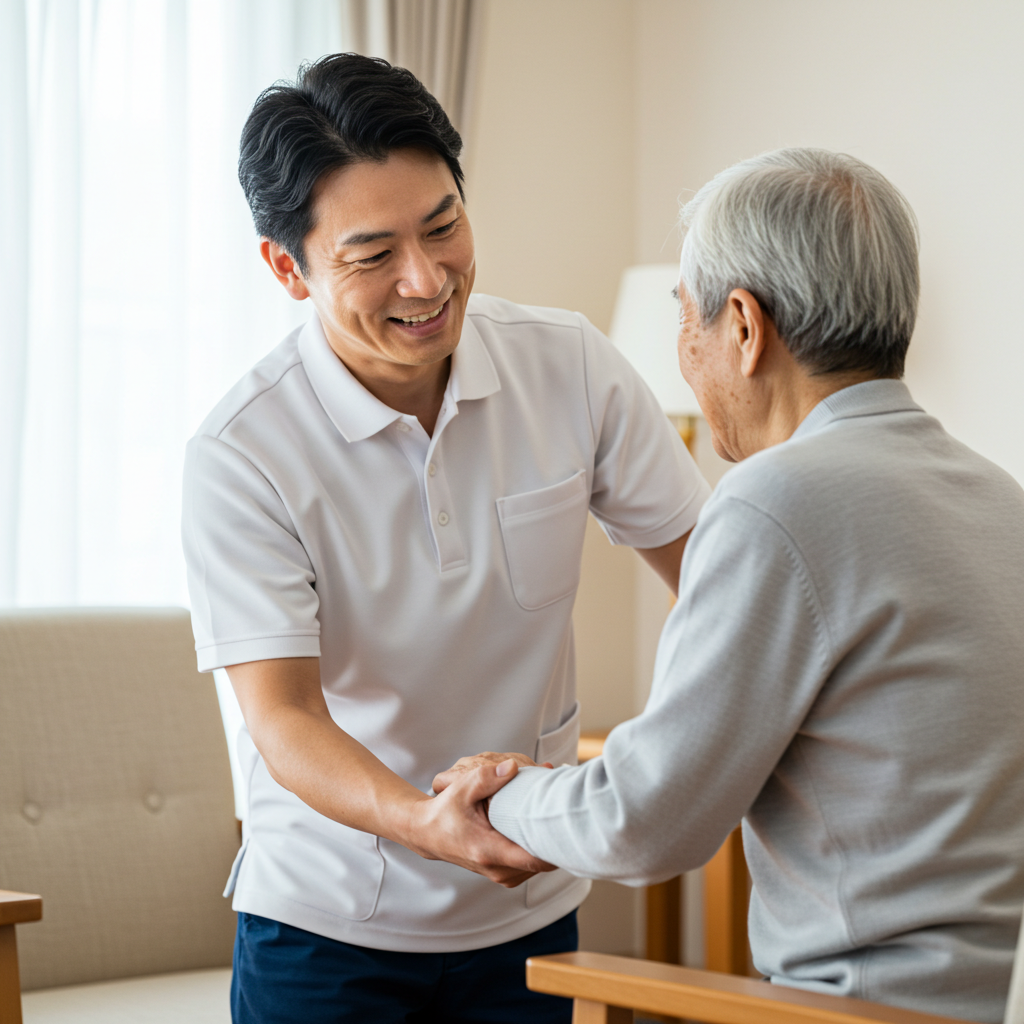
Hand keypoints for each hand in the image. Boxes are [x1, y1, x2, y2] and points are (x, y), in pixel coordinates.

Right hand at [405, 759, 555, 887]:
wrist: (429, 834)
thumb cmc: (445, 811)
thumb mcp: (461, 789)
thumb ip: (487, 778)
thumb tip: (513, 767)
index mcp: (488, 850)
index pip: (533, 859)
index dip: (554, 845)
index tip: (565, 824)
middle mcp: (496, 869)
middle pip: (542, 863)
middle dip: (552, 839)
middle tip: (561, 811)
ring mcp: (500, 875)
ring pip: (538, 867)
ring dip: (545, 844)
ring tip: (550, 817)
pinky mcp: (503, 875)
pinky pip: (530, 866)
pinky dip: (536, 849)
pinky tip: (537, 828)